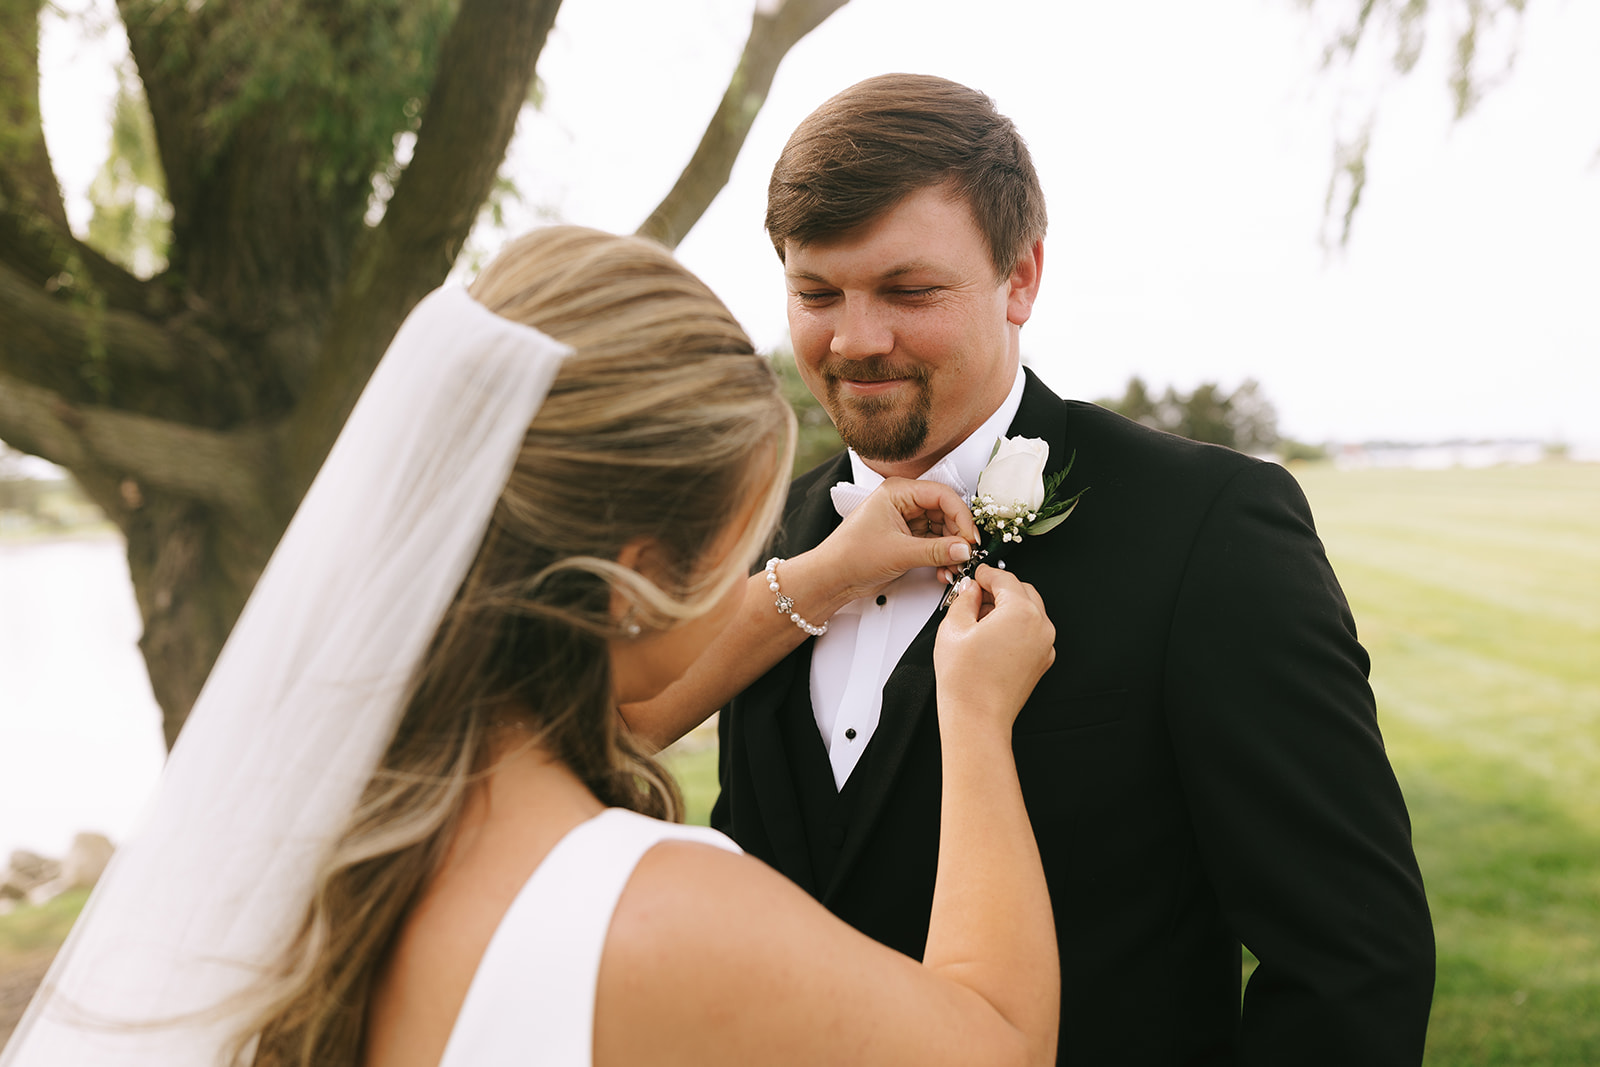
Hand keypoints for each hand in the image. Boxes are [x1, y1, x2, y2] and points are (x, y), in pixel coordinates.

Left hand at [807, 477, 979, 604]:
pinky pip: (933, 544)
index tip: (971, 537)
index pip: (942, 495)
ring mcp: (906, 521)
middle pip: (945, 512)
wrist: (832, 577)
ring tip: (953, 566)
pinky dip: (941, 557)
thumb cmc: (850, 555)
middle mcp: (903, 502)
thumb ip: (936, 551)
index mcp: (898, 492)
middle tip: (965, 554)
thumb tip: (964, 548)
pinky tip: (943, 571)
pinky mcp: (906, 539)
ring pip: (942, 530)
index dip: (961, 516)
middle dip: (957, 535)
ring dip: (951, 549)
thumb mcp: (899, 552)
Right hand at [934, 565, 1055, 731]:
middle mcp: (1040, 626)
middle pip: (1022, 592)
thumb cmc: (966, 680)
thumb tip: (970, 590)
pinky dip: (1015, 626)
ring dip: (1008, 607)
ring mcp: (1045, 645)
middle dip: (999, 589)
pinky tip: (991, 636)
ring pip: (1030, 611)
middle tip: (975, 595)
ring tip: (980, 619)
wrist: (977, 718)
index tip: (975, 575)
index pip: (1006, 579)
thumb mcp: (953, 628)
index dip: (986, 573)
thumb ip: (965, 599)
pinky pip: (1032, 631)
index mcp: (1021, 612)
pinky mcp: (1042, 661)